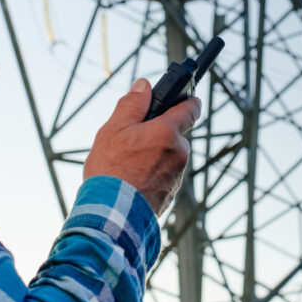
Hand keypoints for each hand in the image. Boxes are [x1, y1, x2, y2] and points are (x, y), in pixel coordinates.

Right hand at [83, 77, 200, 215]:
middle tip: (131, 140)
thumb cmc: (110, 170)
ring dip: (154, 156)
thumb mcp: (113, 130)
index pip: (191, 109)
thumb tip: (144, 85)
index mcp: (167, 133)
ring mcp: (176, 177)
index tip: (184, 97)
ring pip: (168, 158)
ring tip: (126, 166)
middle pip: (174, 135)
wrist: (110, 216)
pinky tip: (131, 181)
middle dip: (158, 134)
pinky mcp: (170, 196)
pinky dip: (151, 176)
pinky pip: (164, 178)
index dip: (187, 100)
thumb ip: (132, 105)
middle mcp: (179, 154)